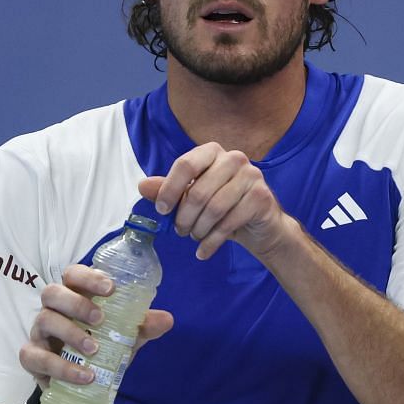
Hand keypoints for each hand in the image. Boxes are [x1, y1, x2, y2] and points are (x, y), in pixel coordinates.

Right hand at [19, 264, 173, 388]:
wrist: (79, 382)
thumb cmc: (99, 348)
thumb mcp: (123, 337)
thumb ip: (142, 327)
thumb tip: (167, 319)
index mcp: (74, 296)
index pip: (73, 275)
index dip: (89, 277)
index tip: (111, 288)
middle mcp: (53, 309)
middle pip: (52, 292)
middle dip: (76, 303)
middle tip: (100, 319)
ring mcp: (39, 332)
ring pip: (44, 320)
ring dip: (70, 334)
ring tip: (93, 350)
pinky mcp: (32, 357)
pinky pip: (37, 357)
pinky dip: (61, 367)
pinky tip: (84, 376)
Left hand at [138, 142, 292, 260]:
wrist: (261, 227)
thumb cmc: (223, 208)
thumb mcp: (193, 198)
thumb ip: (169, 189)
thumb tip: (142, 186)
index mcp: (213, 152)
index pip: (185, 164)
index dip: (169, 189)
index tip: (162, 210)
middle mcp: (234, 158)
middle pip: (198, 191)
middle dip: (184, 217)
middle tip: (181, 231)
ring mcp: (251, 176)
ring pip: (214, 208)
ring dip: (199, 230)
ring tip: (194, 238)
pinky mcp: (261, 197)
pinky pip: (229, 223)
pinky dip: (212, 242)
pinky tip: (204, 251)